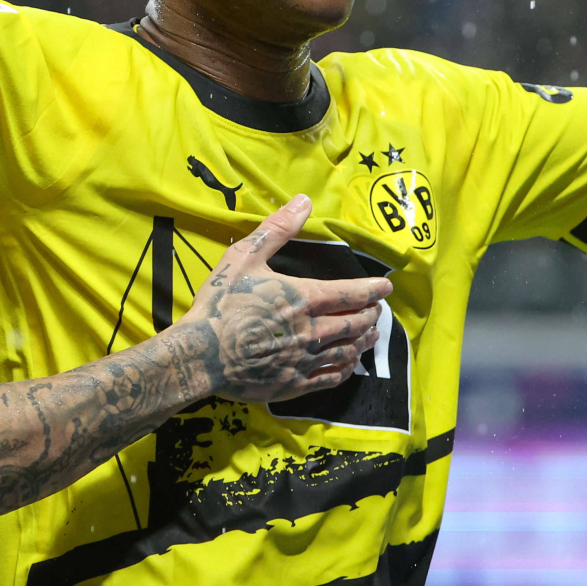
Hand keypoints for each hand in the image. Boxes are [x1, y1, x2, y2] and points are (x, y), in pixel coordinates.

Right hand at [177, 195, 391, 401]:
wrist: (201, 354)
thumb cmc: (221, 302)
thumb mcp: (245, 256)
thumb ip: (277, 229)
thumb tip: (304, 201)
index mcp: (304, 298)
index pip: (351, 294)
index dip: (373, 290)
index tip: (386, 287)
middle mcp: (312, 330)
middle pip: (354, 323)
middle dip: (370, 315)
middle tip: (378, 310)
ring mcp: (304, 360)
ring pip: (347, 351)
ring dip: (363, 341)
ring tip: (372, 335)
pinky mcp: (293, 384)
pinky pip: (329, 379)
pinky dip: (344, 370)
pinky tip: (349, 366)